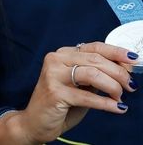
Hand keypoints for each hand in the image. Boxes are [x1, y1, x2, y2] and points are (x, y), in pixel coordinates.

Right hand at [0, 42, 135, 143]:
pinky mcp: (54, 92)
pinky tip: (117, 108)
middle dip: (119, 73)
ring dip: (113, 87)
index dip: (116, 52)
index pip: (94, 47)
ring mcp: (53, 75)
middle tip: (131, 86)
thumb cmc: (62, 103)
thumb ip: (100, 74)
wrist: (36, 122)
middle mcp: (56, 60)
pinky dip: (106, 103)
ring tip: (120, 97)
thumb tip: (125, 67)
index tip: (133, 59)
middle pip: (95, 60)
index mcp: (63, 54)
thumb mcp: (83, 86)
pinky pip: (87, 96)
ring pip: (92, 74)